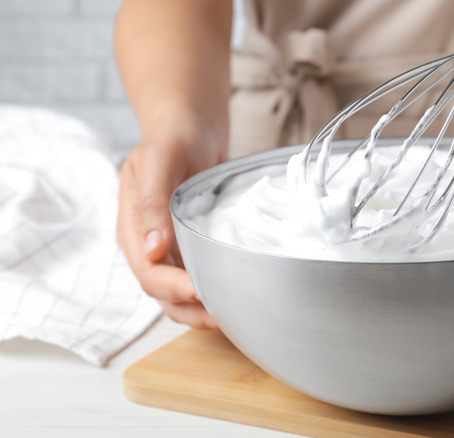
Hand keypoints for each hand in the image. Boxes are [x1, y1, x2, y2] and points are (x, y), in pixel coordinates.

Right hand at [117, 114, 226, 328]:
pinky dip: (214, 294)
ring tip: (232, 318)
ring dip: (202, 311)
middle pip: (163, 292)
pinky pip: (199, 279)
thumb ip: (153, 202)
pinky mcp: (193, 248)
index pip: (148, 272)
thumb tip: (153, 249)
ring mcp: (171, 249)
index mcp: (133, 228)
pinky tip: (236, 300)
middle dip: (191, 308)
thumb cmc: (172, 140)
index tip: (200, 293)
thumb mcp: (160, 160)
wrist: (190, 130)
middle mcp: (150, 245)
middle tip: (225, 315)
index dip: (172, 288)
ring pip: (179, 295)